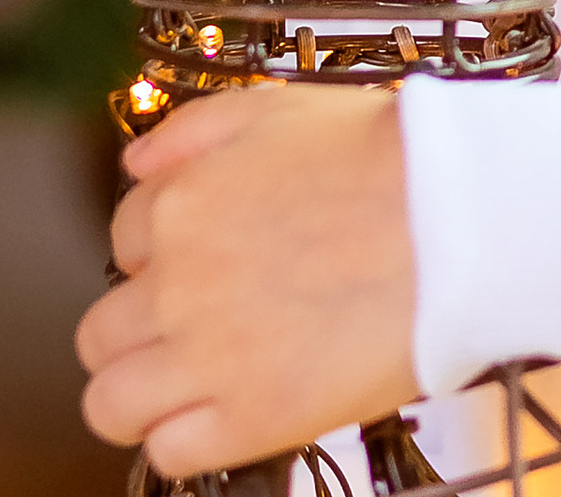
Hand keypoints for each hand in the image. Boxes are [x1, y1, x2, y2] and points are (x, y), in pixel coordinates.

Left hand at [77, 82, 420, 474]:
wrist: (459, 217)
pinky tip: (232, 407)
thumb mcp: (276, 107)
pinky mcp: (252, 420)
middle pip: (100, 331)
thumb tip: (132, 168)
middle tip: (197, 322)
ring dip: (142, 392)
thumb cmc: (385, 155)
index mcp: (180, 205)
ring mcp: (209, 357)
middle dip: (140, 325)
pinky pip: (170, 452)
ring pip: (111, 402)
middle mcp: (177, 284)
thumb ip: (189, 132)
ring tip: (196, 379)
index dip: (165, 250)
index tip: (210, 256)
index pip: (124, 239)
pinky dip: (190, 436)